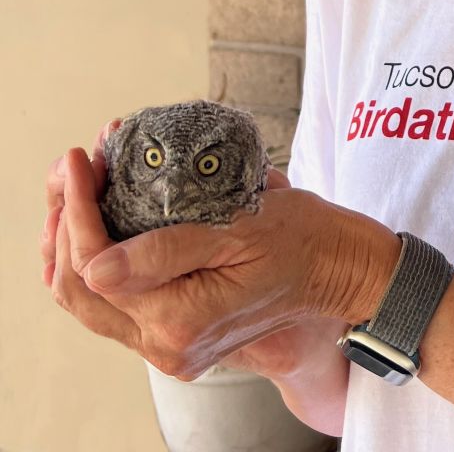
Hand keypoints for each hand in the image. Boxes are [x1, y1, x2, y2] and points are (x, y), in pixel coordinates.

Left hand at [43, 143, 398, 380]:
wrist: (336, 269)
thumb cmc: (301, 238)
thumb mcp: (240, 229)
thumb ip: (167, 250)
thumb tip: (98, 265)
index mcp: (181, 322)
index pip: (96, 268)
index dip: (77, 209)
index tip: (81, 160)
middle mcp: (167, 345)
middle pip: (79, 289)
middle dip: (65, 222)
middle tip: (74, 165)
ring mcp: (168, 344)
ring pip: (89, 298)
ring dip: (76, 239)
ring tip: (83, 183)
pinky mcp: (174, 332)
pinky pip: (113, 300)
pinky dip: (99, 255)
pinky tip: (104, 213)